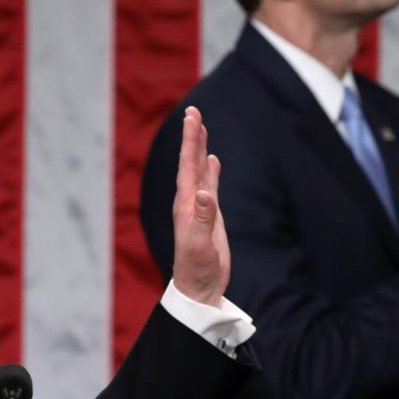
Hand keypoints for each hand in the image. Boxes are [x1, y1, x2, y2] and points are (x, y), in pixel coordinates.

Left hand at [171, 106, 229, 306]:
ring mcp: (200, 208)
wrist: (199, 287)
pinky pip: (210, 186)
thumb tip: (205, 193)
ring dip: (200, 149)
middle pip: (191, 162)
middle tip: (193, 112)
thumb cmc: (197, 268)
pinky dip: (211, 171)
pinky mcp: (210, 216)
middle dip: (193, 137)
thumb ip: (203, 218)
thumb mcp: (200, 244)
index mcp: (186, 204)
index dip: (190, 141)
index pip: (187, 166)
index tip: (192, 117)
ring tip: (200, 128)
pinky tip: (212, 160)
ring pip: (200, 171)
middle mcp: (190, 201)